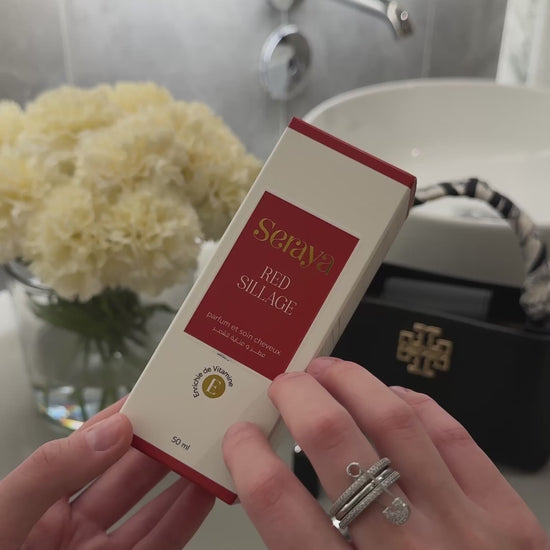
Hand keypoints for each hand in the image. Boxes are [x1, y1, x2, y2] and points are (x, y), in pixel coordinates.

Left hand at [0, 399, 213, 549]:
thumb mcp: (1, 517)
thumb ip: (51, 471)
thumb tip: (113, 431)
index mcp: (38, 502)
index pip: (88, 447)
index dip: (122, 418)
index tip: (156, 395)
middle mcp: (70, 528)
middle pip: (126, 474)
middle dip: (160, 445)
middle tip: (191, 420)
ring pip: (149, 510)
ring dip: (180, 480)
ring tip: (205, 452)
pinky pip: (158, 545)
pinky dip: (183, 519)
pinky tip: (200, 496)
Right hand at [223, 357, 549, 549]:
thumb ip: (306, 549)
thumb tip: (274, 488)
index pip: (281, 505)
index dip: (249, 457)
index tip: (240, 434)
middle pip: (335, 445)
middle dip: (298, 398)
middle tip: (284, 382)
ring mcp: (465, 530)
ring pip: (394, 424)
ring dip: (352, 383)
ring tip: (328, 369)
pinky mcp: (508, 517)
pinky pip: (452, 436)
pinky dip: (415, 405)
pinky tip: (391, 395)